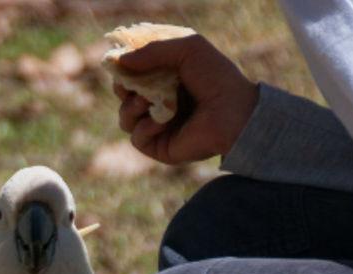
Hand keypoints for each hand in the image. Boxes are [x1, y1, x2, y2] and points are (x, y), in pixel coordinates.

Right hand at [114, 35, 258, 164]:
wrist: (233, 112)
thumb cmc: (216, 77)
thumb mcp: (187, 48)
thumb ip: (152, 50)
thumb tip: (118, 61)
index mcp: (167, 79)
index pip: (132, 74)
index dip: (124, 70)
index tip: (120, 65)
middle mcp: (161, 102)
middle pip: (123, 95)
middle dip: (123, 88)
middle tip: (132, 85)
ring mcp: (159, 125)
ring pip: (125, 117)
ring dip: (131, 107)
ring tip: (147, 102)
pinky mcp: (159, 146)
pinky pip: (136, 137)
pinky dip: (144, 127)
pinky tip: (161, 122)